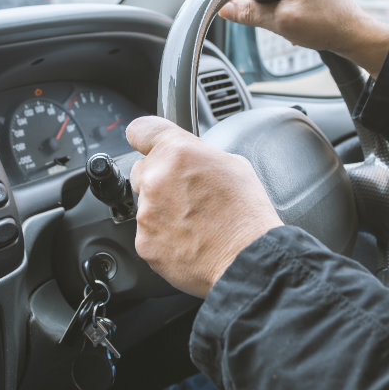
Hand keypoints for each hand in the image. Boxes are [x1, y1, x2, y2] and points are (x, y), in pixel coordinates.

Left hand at [126, 116, 282, 297]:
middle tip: (186, 196)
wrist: (247, 259)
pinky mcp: (144, 242)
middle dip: (159, 181)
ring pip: (145, 205)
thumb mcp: (233, 165)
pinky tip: (188, 241)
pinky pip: (147, 234)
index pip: (140, 130)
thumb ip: (200, 155)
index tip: (144, 144)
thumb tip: (191, 159)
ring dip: (162, 211)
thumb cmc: (247, 214)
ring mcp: (147, 212)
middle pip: (141, 171)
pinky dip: (162, 238)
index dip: (144, 138)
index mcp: (177, 152)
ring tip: (194, 223)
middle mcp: (156, 178)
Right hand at [218, 0, 388, 76]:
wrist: (356, 36)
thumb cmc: (326, 26)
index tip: (253, 10)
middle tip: (278, 18)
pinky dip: (288, 8)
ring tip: (293, 21)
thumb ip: (250, 13)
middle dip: (265, 1)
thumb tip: (225, 9)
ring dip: (277, 7)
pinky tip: (299, 22)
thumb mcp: (281, 21)